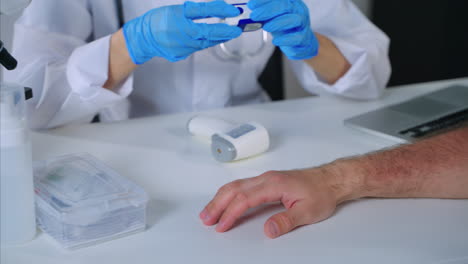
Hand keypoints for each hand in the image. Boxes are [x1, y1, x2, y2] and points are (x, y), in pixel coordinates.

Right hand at [123, 1, 241, 63]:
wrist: (142, 37)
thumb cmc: (159, 20)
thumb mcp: (180, 10)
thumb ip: (200, 10)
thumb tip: (219, 7)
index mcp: (187, 30)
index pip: (211, 29)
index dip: (225, 27)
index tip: (236, 24)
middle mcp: (187, 43)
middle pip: (211, 39)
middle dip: (225, 34)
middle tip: (236, 30)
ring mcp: (185, 51)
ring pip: (205, 44)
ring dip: (215, 38)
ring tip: (225, 32)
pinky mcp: (181, 55)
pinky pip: (196, 48)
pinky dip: (203, 42)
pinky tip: (206, 37)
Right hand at [200, 167, 356, 237]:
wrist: (331, 180)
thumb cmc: (321, 193)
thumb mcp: (308, 211)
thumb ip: (286, 221)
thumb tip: (268, 230)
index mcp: (274, 184)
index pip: (245, 198)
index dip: (231, 213)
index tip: (222, 225)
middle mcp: (266, 178)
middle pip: (234, 189)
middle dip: (217, 204)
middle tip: (205, 219)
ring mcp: (266, 178)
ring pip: (236, 185)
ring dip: (220, 198)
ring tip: (209, 212)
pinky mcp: (267, 181)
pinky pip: (242, 185)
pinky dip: (229, 194)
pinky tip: (224, 201)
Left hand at [248, 0, 318, 59]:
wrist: (301, 43)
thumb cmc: (285, 27)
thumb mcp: (273, 17)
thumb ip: (264, 13)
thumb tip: (250, 9)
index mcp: (291, 2)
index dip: (264, 1)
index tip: (251, 5)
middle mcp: (299, 10)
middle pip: (285, 6)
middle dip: (268, 10)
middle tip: (254, 15)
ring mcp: (303, 24)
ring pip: (294, 19)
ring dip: (278, 23)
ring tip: (266, 27)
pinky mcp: (305, 38)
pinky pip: (297, 37)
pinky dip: (286, 39)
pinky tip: (276, 41)